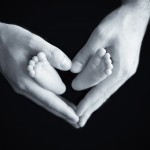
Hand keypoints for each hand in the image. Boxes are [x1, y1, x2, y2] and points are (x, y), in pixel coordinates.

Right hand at [0, 23, 78, 126]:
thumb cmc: (12, 39)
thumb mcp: (33, 42)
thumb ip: (51, 53)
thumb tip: (68, 66)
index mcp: (27, 80)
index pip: (50, 100)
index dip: (64, 110)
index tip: (76, 118)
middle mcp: (25, 87)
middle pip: (48, 105)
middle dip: (64, 114)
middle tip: (78, 122)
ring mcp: (23, 86)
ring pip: (45, 101)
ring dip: (59, 108)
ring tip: (71, 114)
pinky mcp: (24, 82)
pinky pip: (41, 95)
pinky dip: (52, 101)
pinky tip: (59, 101)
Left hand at [71, 2, 149, 126]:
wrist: (135, 16)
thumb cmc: (120, 23)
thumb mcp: (99, 36)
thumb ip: (86, 54)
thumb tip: (74, 71)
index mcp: (120, 68)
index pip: (100, 91)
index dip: (88, 103)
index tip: (77, 113)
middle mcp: (124, 73)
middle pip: (104, 95)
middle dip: (91, 108)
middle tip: (80, 121)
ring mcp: (124, 71)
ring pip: (106, 91)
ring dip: (95, 102)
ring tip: (85, 112)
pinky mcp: (121, 67)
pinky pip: (108, 84)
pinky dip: (99, 92)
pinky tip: (94, 97)